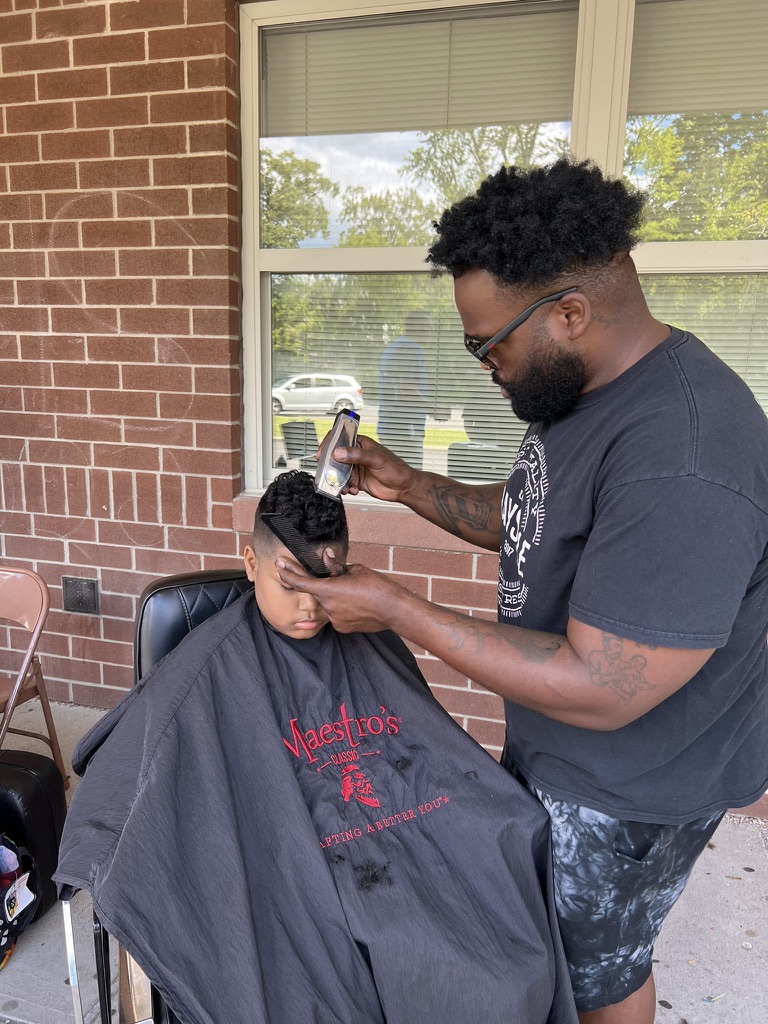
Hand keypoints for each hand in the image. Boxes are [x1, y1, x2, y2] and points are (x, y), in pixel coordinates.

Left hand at [276, 550, 406, 632]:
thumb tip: (326, 556)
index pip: (300, 582)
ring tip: (357, 592)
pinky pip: (337, 614)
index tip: (279, 566)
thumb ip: (336, 566)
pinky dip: (343, 608)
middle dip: (325, 584)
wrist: (394, 610)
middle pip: (317, 592)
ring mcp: (334, 619)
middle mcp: (327, 606)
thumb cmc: (377, 586)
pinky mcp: (342, 628)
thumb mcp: (356, 570)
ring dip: (336, 596)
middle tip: (342, 579)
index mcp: (328, 589)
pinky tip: (359, 604)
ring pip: (328, 604)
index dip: (288, 573)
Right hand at [318, 433, 417, 502]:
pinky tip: (352, 490)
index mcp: (360, 444)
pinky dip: (345, 488)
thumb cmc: (395, 468)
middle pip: (335, 458)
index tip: (322, 454)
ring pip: (338, 472)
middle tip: (329, 474)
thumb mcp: (376, 459)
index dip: (329, 445)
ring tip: (344, 486)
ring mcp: (356, 468)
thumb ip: (357, 455)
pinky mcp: (357, 481)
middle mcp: (356, 455)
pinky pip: (344, 483)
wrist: (403, 487)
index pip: (340, 438)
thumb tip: (338, 452)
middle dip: (331, 467)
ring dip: (338, 480)